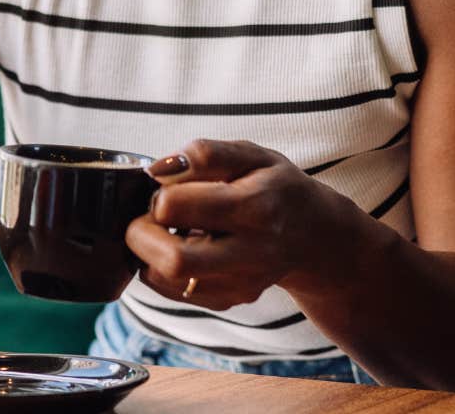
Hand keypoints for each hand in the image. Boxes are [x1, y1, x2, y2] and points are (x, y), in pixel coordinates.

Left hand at [126, 139, 361, 311]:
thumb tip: (158, 169)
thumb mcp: (252, 155)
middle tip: (146, 216)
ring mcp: (241, 283)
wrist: (314, 234)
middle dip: (141, 234)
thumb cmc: (276, 187)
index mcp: (255, 206)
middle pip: (173, 260)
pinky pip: (174, 292)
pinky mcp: (230, 300)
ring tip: (164, 230)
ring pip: (169, 280)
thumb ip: (206, 154)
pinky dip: (160, 270)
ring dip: (148, 253)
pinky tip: (177, 247)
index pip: (176, 207)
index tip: (163, 186)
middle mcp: (251, 252)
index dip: (157, 193)